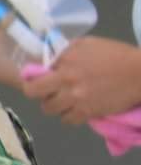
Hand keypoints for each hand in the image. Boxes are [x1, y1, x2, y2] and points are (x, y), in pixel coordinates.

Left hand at [22, 36, 140, 123]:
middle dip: (37, 92)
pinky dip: (69, 116)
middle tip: (46, 91)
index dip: (33, 76)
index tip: (37, 78)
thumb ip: (66, 51)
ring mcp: (76, 98)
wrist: (140, 73)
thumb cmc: (116, 55)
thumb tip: (50, 58)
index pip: (34, 71)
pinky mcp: (88, 112)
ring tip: (63, 100)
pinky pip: (67, 120)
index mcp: (64, 62)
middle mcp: (66, 80)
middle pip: (33, 92)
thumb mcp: (88, 44)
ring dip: (54, 105)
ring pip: (49, 109)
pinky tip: (75, 109)